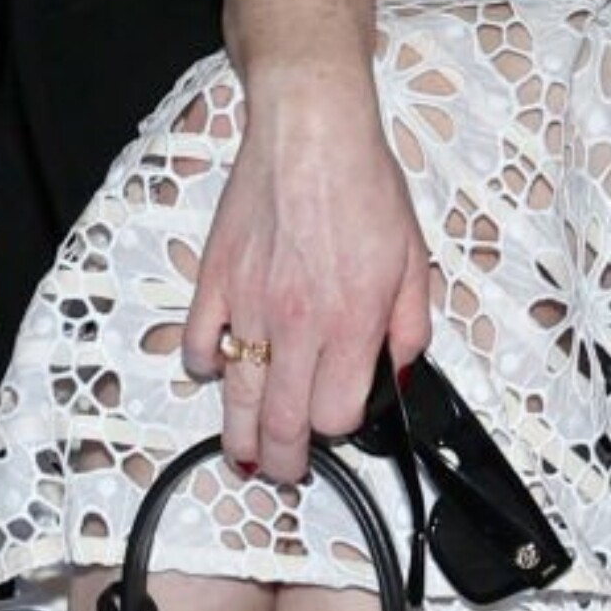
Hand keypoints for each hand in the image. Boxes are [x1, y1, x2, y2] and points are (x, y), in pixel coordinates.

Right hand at [181, 67, 433, 482]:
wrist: (311, 136)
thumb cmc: (365, 189)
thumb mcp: (413, 261)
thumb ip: (409, 328)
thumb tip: (400, 374)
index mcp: (351, 322)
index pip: (336, 413)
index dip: (342, 429)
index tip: (344, 424)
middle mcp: (297, 323)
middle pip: (282, 420)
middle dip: (284, 461)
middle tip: (286, 474)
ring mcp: (248, 306)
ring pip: (237, 396)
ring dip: (239, 437)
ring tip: (246, 459)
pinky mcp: (214, 283)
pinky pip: (197, 344)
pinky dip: (205, 368)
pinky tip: (219, 373)